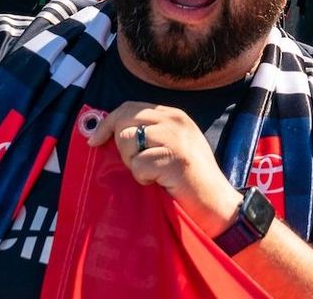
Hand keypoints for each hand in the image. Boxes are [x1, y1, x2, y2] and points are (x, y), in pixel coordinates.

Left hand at [88, 103, 240, 236]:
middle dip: (120, 145)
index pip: (129, 107)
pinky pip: (138, 165)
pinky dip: (143, 178)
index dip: (108, 122)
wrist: (217, 206)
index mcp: (174, 115)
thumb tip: (109, 131)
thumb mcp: (172, 146)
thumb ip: (148, 134)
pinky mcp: (174, 158)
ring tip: (152, 174)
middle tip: (137, 165)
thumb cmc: (190, 181)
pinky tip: (161, 183)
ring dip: (132, 163)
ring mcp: (176, 137)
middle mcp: (175, 120)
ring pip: (127, 140)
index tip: (95, 141)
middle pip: (124, 119)